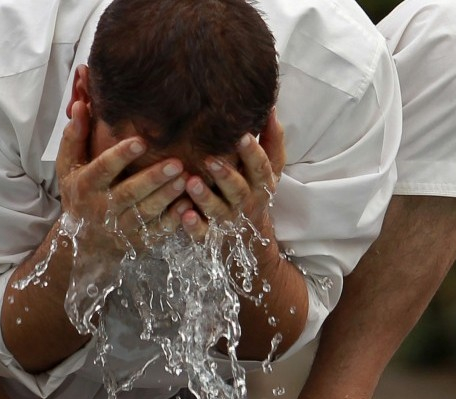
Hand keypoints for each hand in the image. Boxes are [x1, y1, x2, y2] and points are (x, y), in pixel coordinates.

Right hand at [57, 101, 187, 253]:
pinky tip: (189, 204)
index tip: (140, 141)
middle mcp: (103, 208)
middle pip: (130, 193)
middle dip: (153, 179)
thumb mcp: (69, 167)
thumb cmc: (79, 195)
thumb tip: (79, 104)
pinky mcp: (138, 240)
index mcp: (86, 186)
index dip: (121, 156)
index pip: (103, 169)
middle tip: (176, 163)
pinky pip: (158, 231)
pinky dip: (174, 219)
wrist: (84, 242)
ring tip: (186, 179)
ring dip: (167, 196)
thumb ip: (75, 137)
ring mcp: (122, 227)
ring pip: (147, 212)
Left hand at [180, 109, 284, 240]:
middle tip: (210, 159)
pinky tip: (184, 214)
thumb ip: (271, 139)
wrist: (247, 233)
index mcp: (261, 183)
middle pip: (238, 189)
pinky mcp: (210, 234)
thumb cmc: (254, 187)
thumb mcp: (270, 167)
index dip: (252, 152)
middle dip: (226, 175)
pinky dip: (194, 226)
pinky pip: (202, 233)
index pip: (260, 166)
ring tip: (192, 183)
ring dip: (205, 198)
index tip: (242, 136)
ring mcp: (227, 219)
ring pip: (217, 210)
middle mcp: (245, 201)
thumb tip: (270, 107)